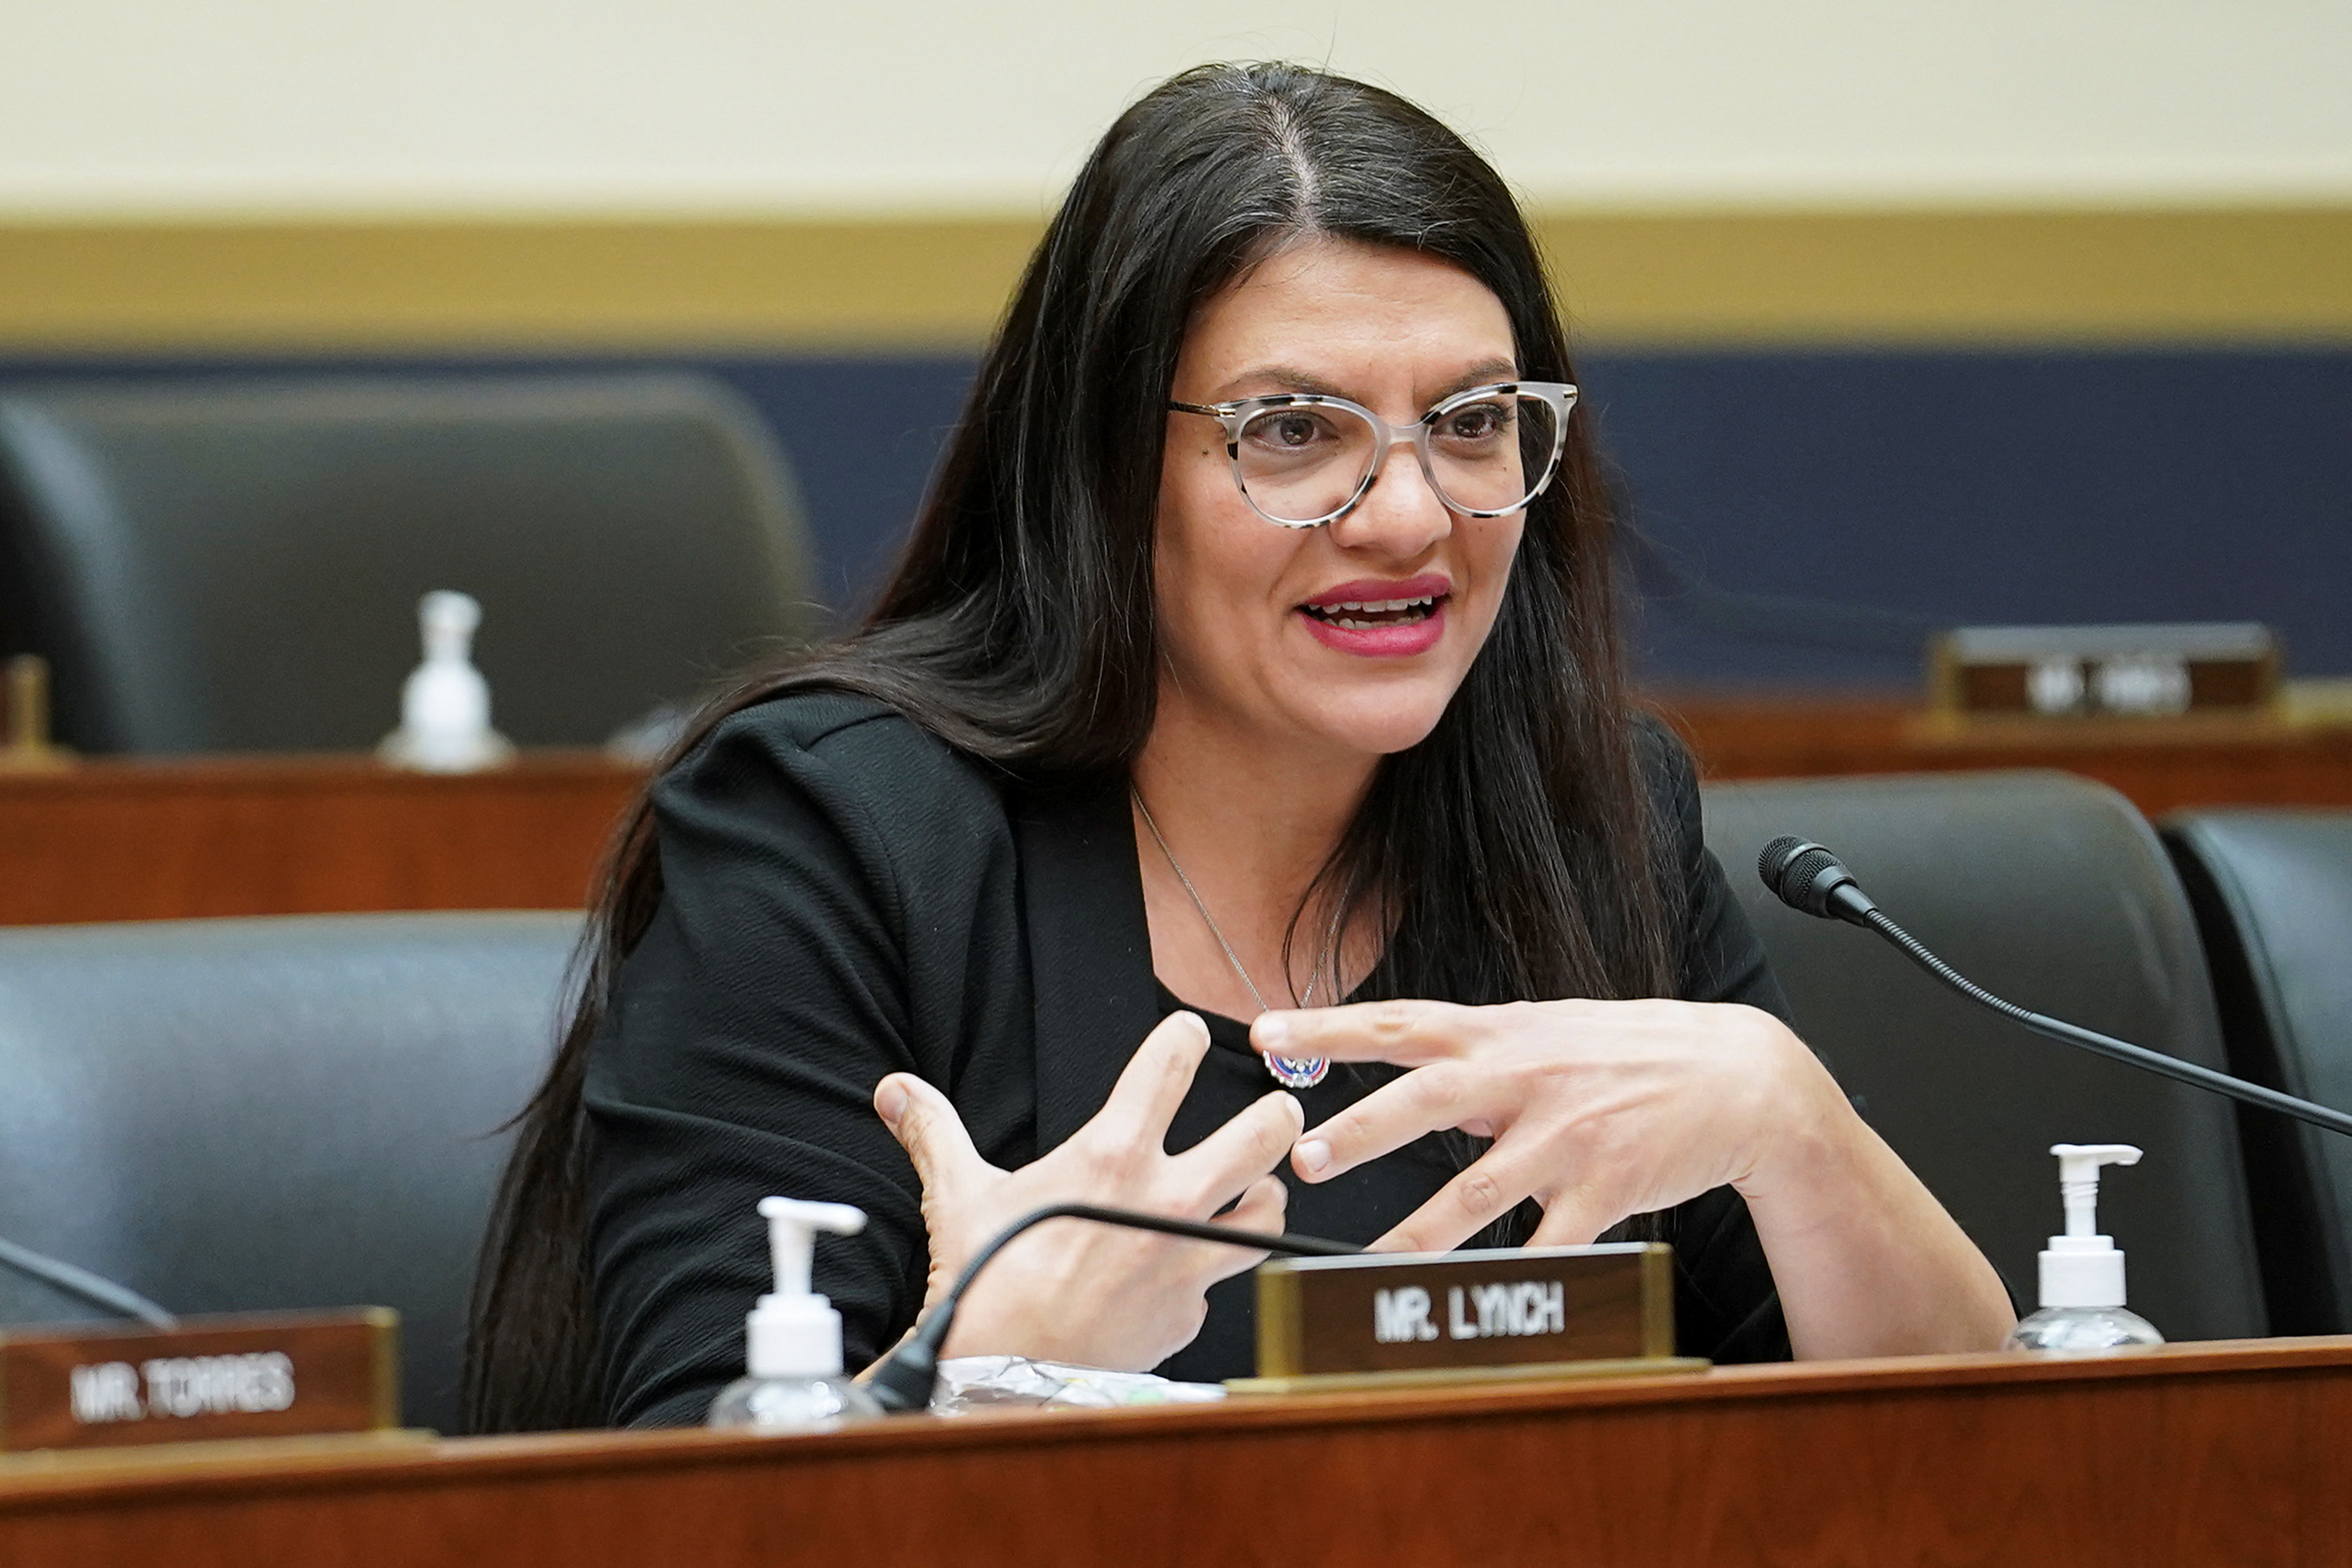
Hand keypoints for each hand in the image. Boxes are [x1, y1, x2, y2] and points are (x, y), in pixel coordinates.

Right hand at [873, 1010, 1302, 1369]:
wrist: (999, 1377)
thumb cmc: (984, 1280)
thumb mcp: (959, 1194)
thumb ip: (936, 1132)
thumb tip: (895, 1090)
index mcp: (1112, 1156)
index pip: (1170, 1065)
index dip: (1183, 1038)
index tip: (1186, 1034)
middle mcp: (1165, 1201)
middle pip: (1264, 1135)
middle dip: (1278, 1114)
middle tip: (1277, 1108)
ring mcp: (1186, 1260)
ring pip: (1268, 1212)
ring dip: (1265, 1196)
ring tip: (1254, 1188)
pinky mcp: (1189, 1312)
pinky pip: (1221, 1283)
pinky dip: (1212, 1272)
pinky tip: (1189, 1270)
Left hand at [1251, 998, 1841, 1252]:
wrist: (1737, 1074)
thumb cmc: (1630, 1052)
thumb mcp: (1547, 1031)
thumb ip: (1478, 1054)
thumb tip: (1408, 1075)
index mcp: (1501, 1034)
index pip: (1397, 1024)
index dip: (1327, 1028)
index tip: (1262, 1034)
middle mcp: (1526, 1077)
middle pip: (1427, 1100)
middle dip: (1362, 1131)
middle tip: (1305, 1159)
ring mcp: (1567, 1134)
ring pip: (1478, 1190)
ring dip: (1419, 1231)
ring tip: (1368, 1261)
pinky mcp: (1607, 1187)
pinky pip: (1550, 1245)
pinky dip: (1518, 1279)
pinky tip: (1482, 1305)